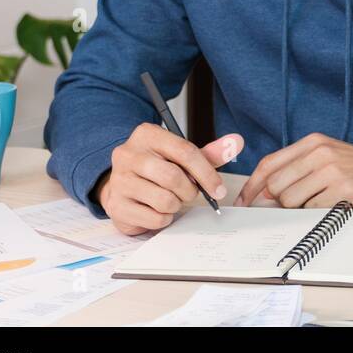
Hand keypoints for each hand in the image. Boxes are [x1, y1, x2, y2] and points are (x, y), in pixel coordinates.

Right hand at [97, 123, 243, 235]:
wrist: (121, 185)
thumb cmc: (157, 167)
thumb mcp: (181, 156)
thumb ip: (209, 152)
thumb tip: (236, 142)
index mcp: (146, 134)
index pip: (184, 152)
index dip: (206, 173)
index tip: (218, 189)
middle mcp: (127, 155)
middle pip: (173, 177)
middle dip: (189, 190)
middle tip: (189, 193)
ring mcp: (119, 181)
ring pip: (164, 200)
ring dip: (176, 205)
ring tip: (171, 199)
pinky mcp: (115, 205)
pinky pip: (154, 218)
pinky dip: (164, 218)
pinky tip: (157, 209)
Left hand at [234, 133, 352, 210]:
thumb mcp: (327, 156)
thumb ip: (298, 168)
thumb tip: (265, 193)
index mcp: (313, 142)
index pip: (269, 164)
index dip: (252, 186)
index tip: (244, 201)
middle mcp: (320, 153)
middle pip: (276, 185)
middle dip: (279, 201)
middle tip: (297, 203)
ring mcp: (332, 171)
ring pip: (291, 200)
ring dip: (299, 208)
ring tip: (320, 201)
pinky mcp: (343, 191)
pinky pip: (311, 210)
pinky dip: (316, 213)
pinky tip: (331, 205)